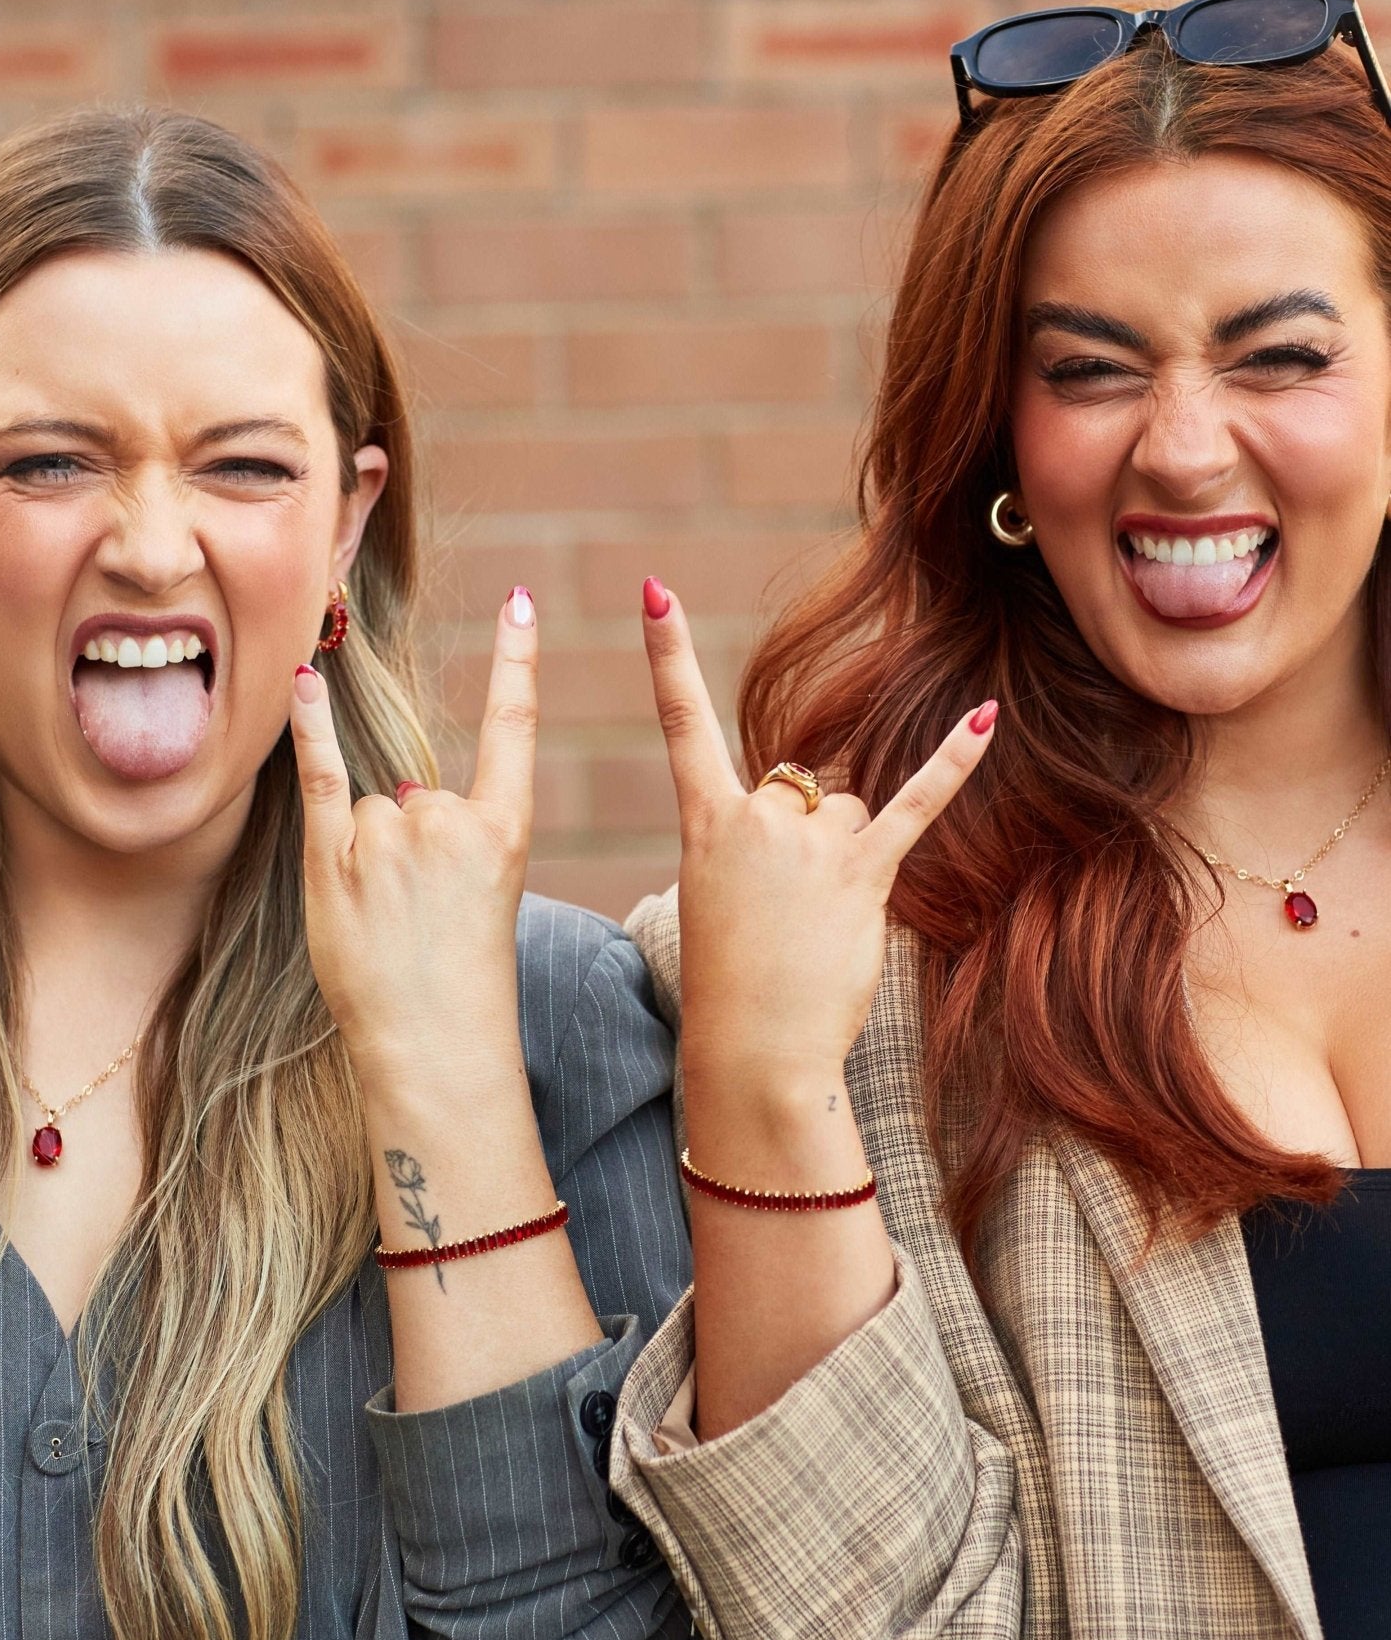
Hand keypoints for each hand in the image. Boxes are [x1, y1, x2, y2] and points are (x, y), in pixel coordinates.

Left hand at [290, 589, 537, 1090]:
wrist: (433, 1047)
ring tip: (385, 926)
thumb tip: (402, 791)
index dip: (517, 660)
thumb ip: (453, 837)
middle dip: (408, 849)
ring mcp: (391, 836)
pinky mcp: (335, 856)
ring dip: (368, 860)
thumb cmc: (462, 984)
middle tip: (418, 920)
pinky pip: (321, 775)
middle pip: (415, 796)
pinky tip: (305, 681)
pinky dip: (310, 728)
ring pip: (370, 814)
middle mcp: (449, 820)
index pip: (513, 728)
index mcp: (505, 831)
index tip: (522, 600)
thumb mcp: (487, 899)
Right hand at [641, 582, 996, 1094]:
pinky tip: (986, 715)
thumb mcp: (719, 896)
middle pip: (800, 788)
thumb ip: (757, 838)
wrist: (753, 1051)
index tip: (654, 588)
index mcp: (705, 822)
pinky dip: (953, 760)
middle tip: (781, 915)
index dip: (666, 654)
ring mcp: (809, 846)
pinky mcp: (863, 874)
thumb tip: (821, 809)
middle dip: (803, 842)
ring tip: (817, 922)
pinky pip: (914, 804)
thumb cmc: (733, 982)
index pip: (682, 723)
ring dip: (844, 858)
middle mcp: (755, 819)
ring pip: (847, 810)